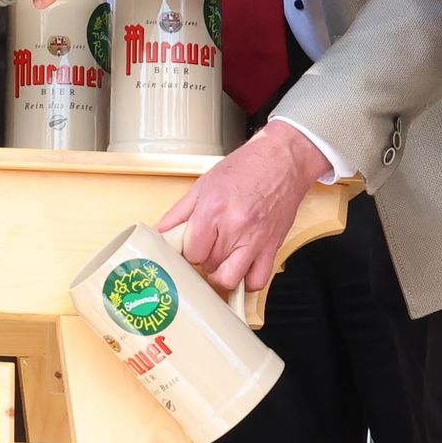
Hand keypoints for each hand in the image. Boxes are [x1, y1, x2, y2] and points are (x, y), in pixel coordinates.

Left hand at [160, 120, 333, 293]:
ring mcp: (255, 240)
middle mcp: (234, 228)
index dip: (188, 250)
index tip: (191, 244)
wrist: (283, 161)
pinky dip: (247, 281)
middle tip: (206, 248)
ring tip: (220, 262)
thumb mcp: (204, 184)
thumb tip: (159, 232)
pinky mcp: (272, 247)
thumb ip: (179, 213)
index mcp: (213, 210)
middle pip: (208, 265)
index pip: (191, 252)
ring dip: (221, 275)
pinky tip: (241, 268)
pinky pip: (257, 281)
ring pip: (230, 279)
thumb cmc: (246, 168)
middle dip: (204, 259)